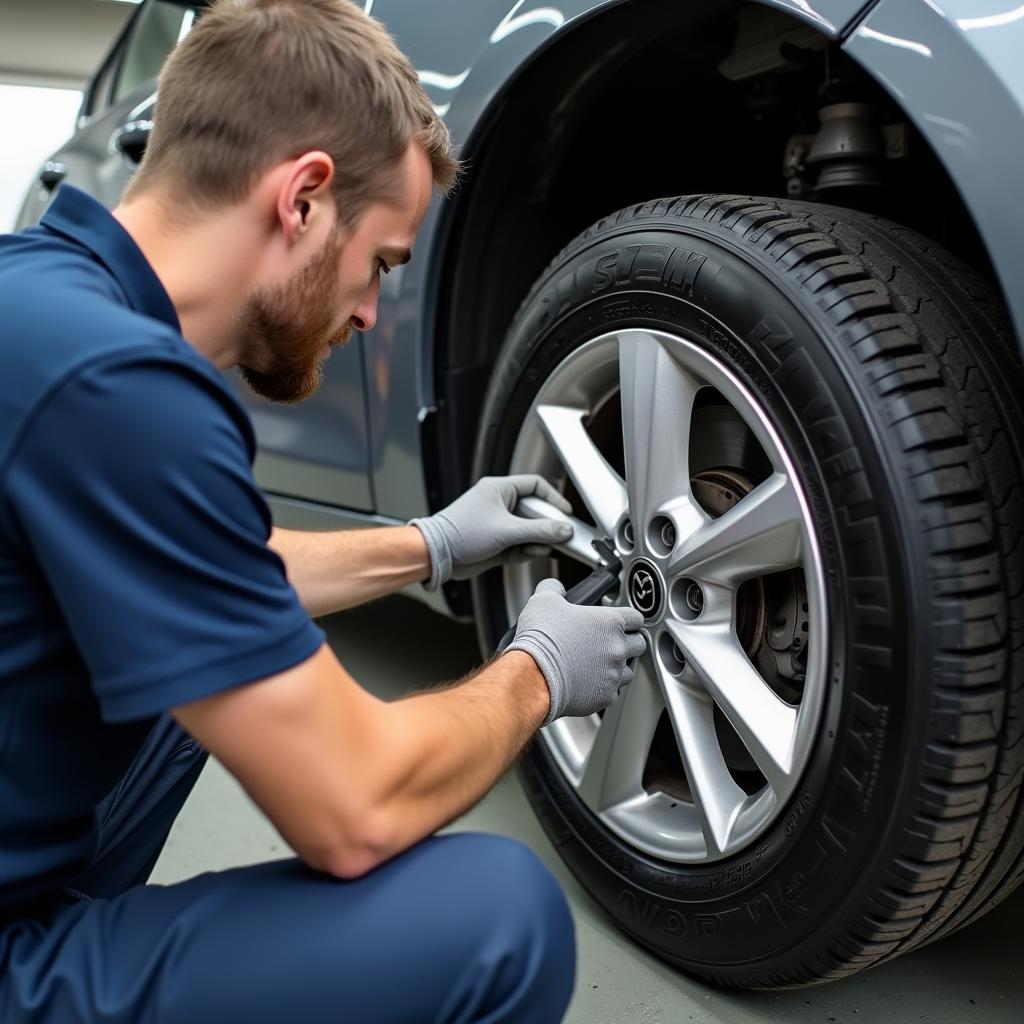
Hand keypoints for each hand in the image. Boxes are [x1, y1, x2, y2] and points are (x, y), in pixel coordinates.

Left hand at [410, 475, 573, 590]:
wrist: (438, 555)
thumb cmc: (461, 533)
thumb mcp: (507, 530)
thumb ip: (539, 530)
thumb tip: (563, 530)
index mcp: (499, 489)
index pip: (535, 485)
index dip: (553, 498)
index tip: (565, 513)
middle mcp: (499, 504)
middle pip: (534, 510)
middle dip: (546, 525)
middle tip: (559, 534)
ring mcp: (498, 524)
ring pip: (528, 530)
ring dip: (537, 540)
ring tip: (542, 547)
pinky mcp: (496, 542)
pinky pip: (519, 544)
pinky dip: (527, 550)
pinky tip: (530, 553)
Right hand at [506, 578, 646, 724]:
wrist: (532, 676)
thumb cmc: (541, 640)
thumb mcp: (543, 601)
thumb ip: (554, 589)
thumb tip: (555, 588)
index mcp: (609, 622)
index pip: (636, 618)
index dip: (628, 619)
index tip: (621, 623)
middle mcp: (617, 648)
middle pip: (639, 644)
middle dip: (627, 643)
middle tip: (609, 643)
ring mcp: (613, 674)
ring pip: (629, 671)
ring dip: (618, 667)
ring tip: (598, 665)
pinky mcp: (605, 697)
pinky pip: (613, 692)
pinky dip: (603, 688)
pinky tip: (589, 683)